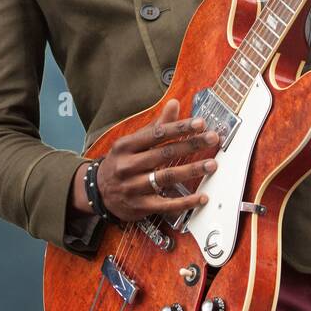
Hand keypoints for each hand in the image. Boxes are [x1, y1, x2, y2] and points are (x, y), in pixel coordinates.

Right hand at [90, 98, 219, 224]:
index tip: (200, 123)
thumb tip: (174, 104)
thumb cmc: (119, 163)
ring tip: (211, 164)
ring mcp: (133, 187)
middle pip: (164, 154)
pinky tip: (201, 197)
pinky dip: (186, 202)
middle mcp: (128, 166)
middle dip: (191, 145)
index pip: (157, 134)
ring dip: (191, 170)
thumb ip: (155, 125)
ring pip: (166, 177)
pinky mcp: (140, 206)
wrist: (97, 193)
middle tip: (212, 138)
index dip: (180, 128)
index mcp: (126, 146)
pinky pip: (167, 204)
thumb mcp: (131, 142)